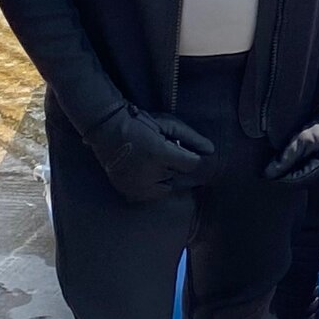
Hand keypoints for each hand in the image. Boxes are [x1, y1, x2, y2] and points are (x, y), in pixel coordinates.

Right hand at [83, 105, 212, 202]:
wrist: (107, 130)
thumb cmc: (140, 123)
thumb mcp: (167, 124)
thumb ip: (191, 137)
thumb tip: (211, 150)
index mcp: (159, 154)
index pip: (190, 165)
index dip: (189, 158)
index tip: (183, 153)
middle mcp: (149, 174)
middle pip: (176, 175)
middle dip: (173, 165)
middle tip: (159, 152)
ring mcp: (137, 186)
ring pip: (165, 187)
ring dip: (163, 177)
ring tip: (150, 162)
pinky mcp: (128, 192)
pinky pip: (150, 195)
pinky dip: (150, 186)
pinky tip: (143, 172)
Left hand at [265, 116, 318, 183]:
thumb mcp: (305, 136)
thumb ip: (288, 155)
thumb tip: (268, 173)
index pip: (297, 182)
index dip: (279, 179)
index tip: (264, 174)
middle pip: (300, 184)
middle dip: (283, 178)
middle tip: (266, 172)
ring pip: (304, 180)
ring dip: (289, 175)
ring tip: (275, 168)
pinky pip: (309, 175)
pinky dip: (297, 171)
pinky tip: (287, 165)